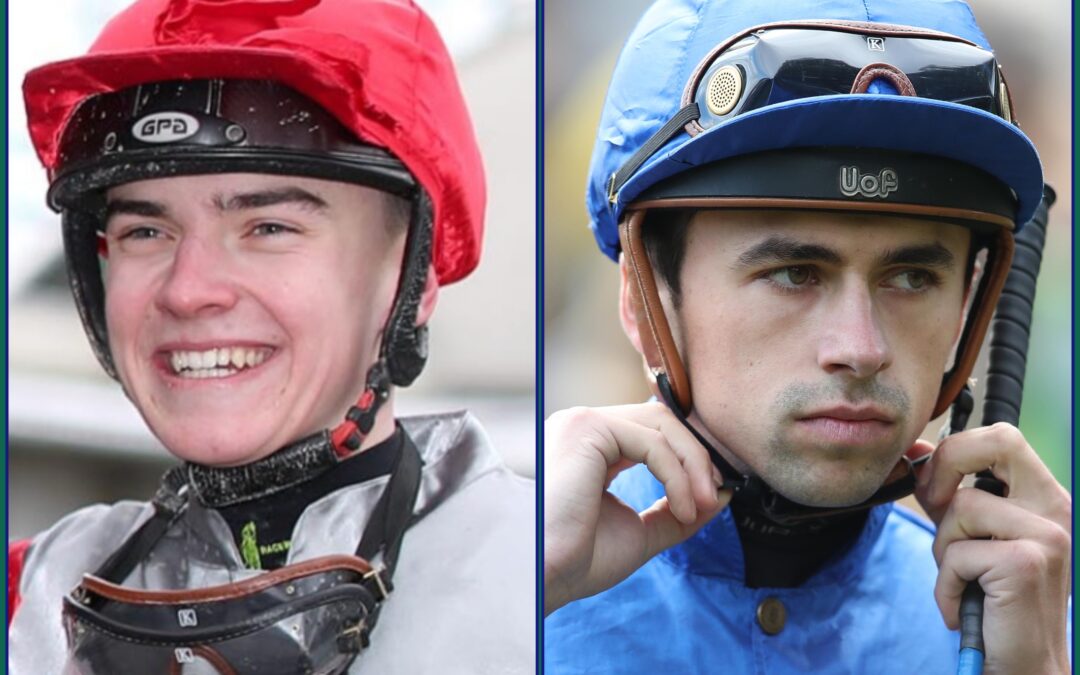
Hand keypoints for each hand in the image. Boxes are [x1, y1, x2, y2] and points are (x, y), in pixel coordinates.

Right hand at [543, 402, 730, 615]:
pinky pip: (653, 443)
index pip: (653, 432)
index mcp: (591, 447)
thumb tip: (721, 494)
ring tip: (701, 506)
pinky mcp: (587, 429)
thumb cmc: (577, 559)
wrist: (544, 576)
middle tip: (715, 497)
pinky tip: (683, 508)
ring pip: (662, 424)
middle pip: (662, 420)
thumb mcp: (640, 532)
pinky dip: (678, 476)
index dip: (689, 457)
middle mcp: (584, 428)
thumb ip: (677, 510)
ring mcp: (583, 424)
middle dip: (697, 458)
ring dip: (693, 467)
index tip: (712, 493)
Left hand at [910, 423, 1070, 672]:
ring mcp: (1047, 534)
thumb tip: (916, 449)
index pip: (1003, 436)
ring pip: (961, 507)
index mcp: (1044, 496)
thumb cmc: (993, 601)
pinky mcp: (1027, 563)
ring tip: (964, 582)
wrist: (1022, 666)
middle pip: (997, 442)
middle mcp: (1056, 508)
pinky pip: (956, 554)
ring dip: (944, 550)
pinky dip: (947, 585)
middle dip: (948, 468)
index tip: (934, 487)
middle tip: (936, 509)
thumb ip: (947, 493)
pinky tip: (965, 607)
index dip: (955, 450)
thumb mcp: (968, 536)